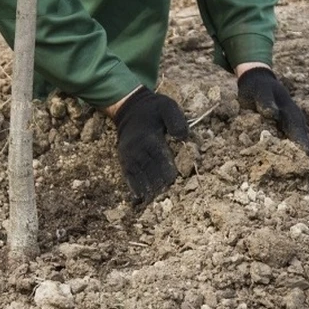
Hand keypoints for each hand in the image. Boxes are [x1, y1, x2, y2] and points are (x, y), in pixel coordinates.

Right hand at [112, 87, 189, 205]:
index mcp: (149, 137)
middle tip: (169, 196)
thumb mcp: (167, 106)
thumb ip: (176, 120)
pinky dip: (134, 187)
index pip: (160, 158)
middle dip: (160, 184)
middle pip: (150, 170)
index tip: (175, 180)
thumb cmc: (153, 109)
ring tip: (155, 202)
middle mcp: (137, 148)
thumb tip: (183, 138)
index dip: (168, 171)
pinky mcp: (124, 159)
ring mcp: (129, 155)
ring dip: (147, 189)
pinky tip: (139, 199)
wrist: (130, 108)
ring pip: (139, 176)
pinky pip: (128, 176)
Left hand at [236, 67, 308, 157]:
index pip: (298, 134)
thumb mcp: (261, 92)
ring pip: (301, 148)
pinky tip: (300, 175)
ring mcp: (292, 130)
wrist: (258, 84)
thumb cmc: (259, 88)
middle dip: (306, 160)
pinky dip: (298, 159)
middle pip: (303, 145)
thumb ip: (266, 102)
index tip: (306, 159)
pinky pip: (293, 148)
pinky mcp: (285, 134)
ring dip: (303, 162)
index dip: (302, 146)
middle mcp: (295, 124)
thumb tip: (272, 114)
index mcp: (291, 115)